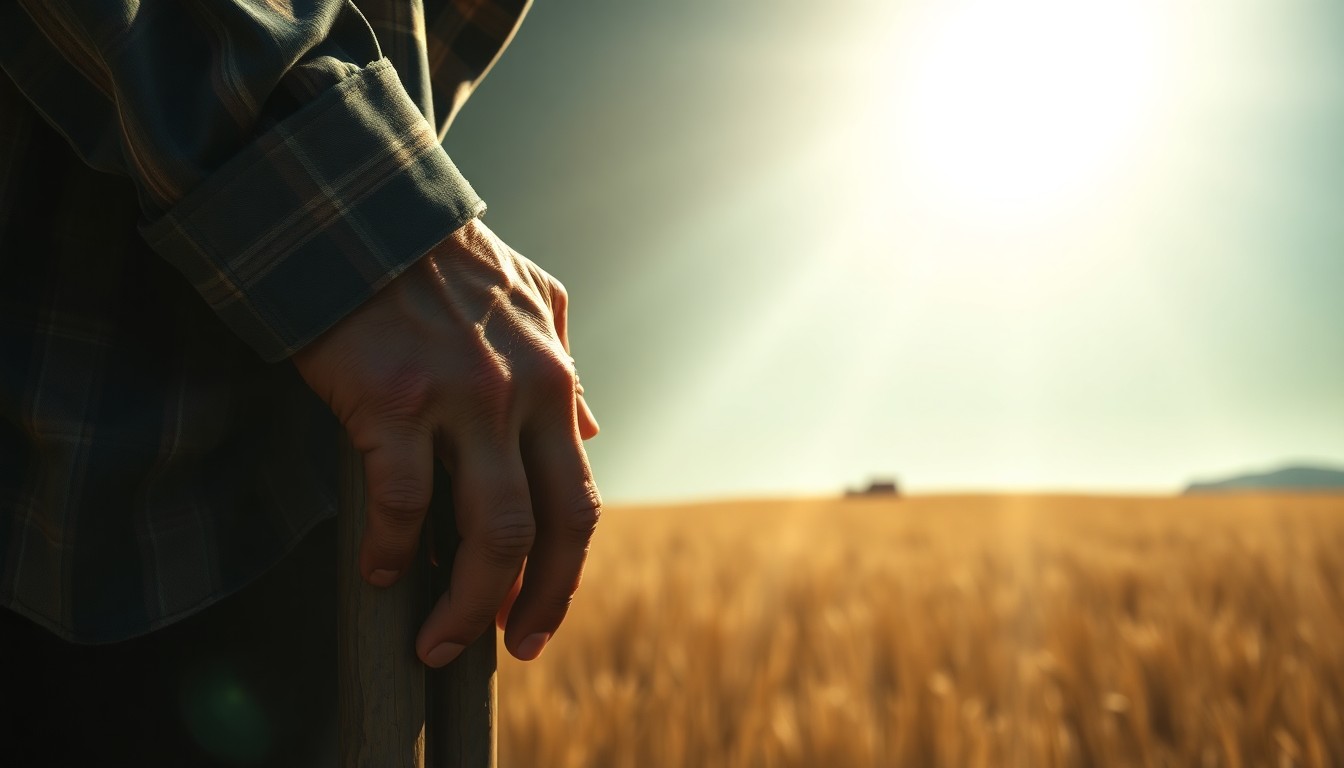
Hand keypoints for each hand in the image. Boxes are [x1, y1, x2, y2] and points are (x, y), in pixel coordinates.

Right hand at [293, 218, 600, 665]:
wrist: (362, 211)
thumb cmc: (443, 261)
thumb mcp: (533, 301)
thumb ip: (564, 368)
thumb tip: (590, 428)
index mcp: (555, 380)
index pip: (579, 500)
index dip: (565, 572)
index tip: (540, 616)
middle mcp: (522, 396)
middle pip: (546, 530)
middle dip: (533, 604)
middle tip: (507, 647)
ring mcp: (461, 400)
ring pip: (485, 534)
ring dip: (463, 604)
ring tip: (436, 640)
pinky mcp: (393, 400)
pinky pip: (401, 502)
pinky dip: (389, 550)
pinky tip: (376, 570)